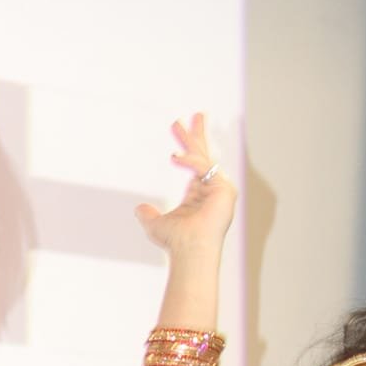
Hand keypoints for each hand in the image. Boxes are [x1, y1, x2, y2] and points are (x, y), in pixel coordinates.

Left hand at [135, 113, 235, 254]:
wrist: (190, 251)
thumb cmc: (176, 242)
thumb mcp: (155, 224)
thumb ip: (148, 215)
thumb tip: (139, 209)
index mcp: (200, 194)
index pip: (197, 165)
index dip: (191, 146)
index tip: (184, 129)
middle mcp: (213, 190)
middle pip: (205, 155)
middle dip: (198, 134)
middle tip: (196, 113)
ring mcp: (221, 190)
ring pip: (203, 158)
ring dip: (189, 140)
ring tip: (175, 124)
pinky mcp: (225, 191)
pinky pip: (204, 168)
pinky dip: (189, 161)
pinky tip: (174, 157)